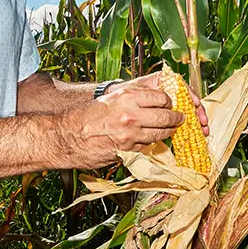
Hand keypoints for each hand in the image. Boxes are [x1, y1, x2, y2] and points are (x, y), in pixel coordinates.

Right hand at [66, 74, 183, 167]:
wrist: (68, 136)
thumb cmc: (86, 116)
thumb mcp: (111, 99)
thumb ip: (133, 99)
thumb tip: (153, 102)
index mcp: (127, 97)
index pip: (161, 97)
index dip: (168, 101)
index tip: (170, 104)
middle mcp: (131, 115)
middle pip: (166, 117)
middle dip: (176, 118)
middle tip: (179, 118)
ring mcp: (130, 134)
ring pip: (160, 134)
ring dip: (168, 133)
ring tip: (171, 130)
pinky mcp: (127, 150)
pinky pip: (147, 146)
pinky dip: (152, 144)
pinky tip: (152, 140)